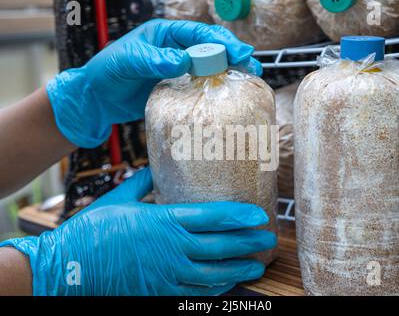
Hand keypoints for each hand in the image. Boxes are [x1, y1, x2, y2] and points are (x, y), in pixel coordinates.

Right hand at [0, 168, 275, 295]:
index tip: (258, 215)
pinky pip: (195, 291)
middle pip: (220, 246)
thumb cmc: (93, 230)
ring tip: (257, 266)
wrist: (69, 266)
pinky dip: (215, 288)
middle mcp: (172, 248)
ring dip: (239, 270)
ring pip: (213, 273)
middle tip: (268, 240)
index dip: (239, 216)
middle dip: (248, 243)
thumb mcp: (119, 198)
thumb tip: (153, 169)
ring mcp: (168, 273)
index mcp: (164, 221)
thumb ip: (142, 183)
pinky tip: (228, 284)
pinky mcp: (160, 290)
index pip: (212, 217)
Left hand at [47, 19, 261, 147]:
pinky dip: (214, 90)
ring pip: (209, 68)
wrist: (98, 98)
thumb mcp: (128, 61)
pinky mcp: (177, 88)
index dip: (221, 42)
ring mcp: (177, 70)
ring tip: (248, 80)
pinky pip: (199, 87)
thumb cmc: (107, 72)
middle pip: (210, 50)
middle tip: (253, 66)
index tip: (240, 52)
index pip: (199, 34)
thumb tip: (182, 61)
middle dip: (233, 56)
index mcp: (165, 35)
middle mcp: (175, 50)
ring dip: (228, 73)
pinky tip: (226, 96)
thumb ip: (154, 60)